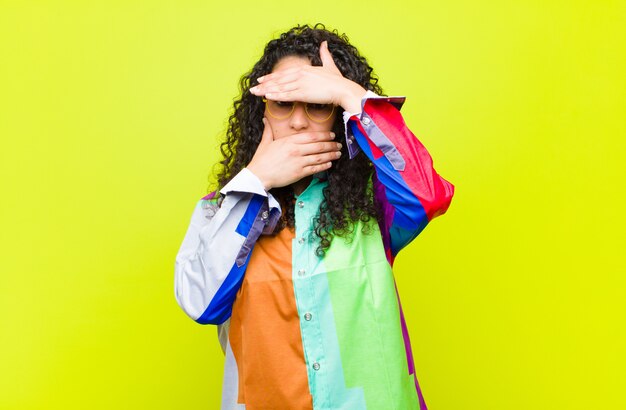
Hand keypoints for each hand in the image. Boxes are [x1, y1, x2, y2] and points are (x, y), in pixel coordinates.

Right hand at [247, 118, 341, 189]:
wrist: (258, 176)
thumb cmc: (261, 160)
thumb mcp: (265, 142)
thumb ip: (268, 130)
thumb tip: (265, 119)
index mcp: (289, 141)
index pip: (312, 136)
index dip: (324, 135)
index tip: (331, 135)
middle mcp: (296, 150)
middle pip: (319, 146)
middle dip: (331, 145)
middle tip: (338, 145)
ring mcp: (299, 162)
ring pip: (320, 157)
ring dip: (331, 155)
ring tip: (338, 154)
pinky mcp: (299, 173)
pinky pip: (316, 168)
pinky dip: (324, 166)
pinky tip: (329, 164)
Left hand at [249, 41, 366, 112]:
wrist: (342, 88)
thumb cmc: (337, 80)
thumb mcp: (329, 65)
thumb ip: (324, 54)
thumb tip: (324, 43)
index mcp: (303, 69)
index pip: (283, 73)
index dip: (271, 77)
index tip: (261, 80)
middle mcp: (300, 75)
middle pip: (278, 80)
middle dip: (264, 85)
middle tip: (253, 89)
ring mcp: (300, 84)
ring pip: (280, 88)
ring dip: (266, 91)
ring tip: (255, 93)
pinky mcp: (303, 93)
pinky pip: (287, 95)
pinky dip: (276, 95)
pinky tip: (267, 96)